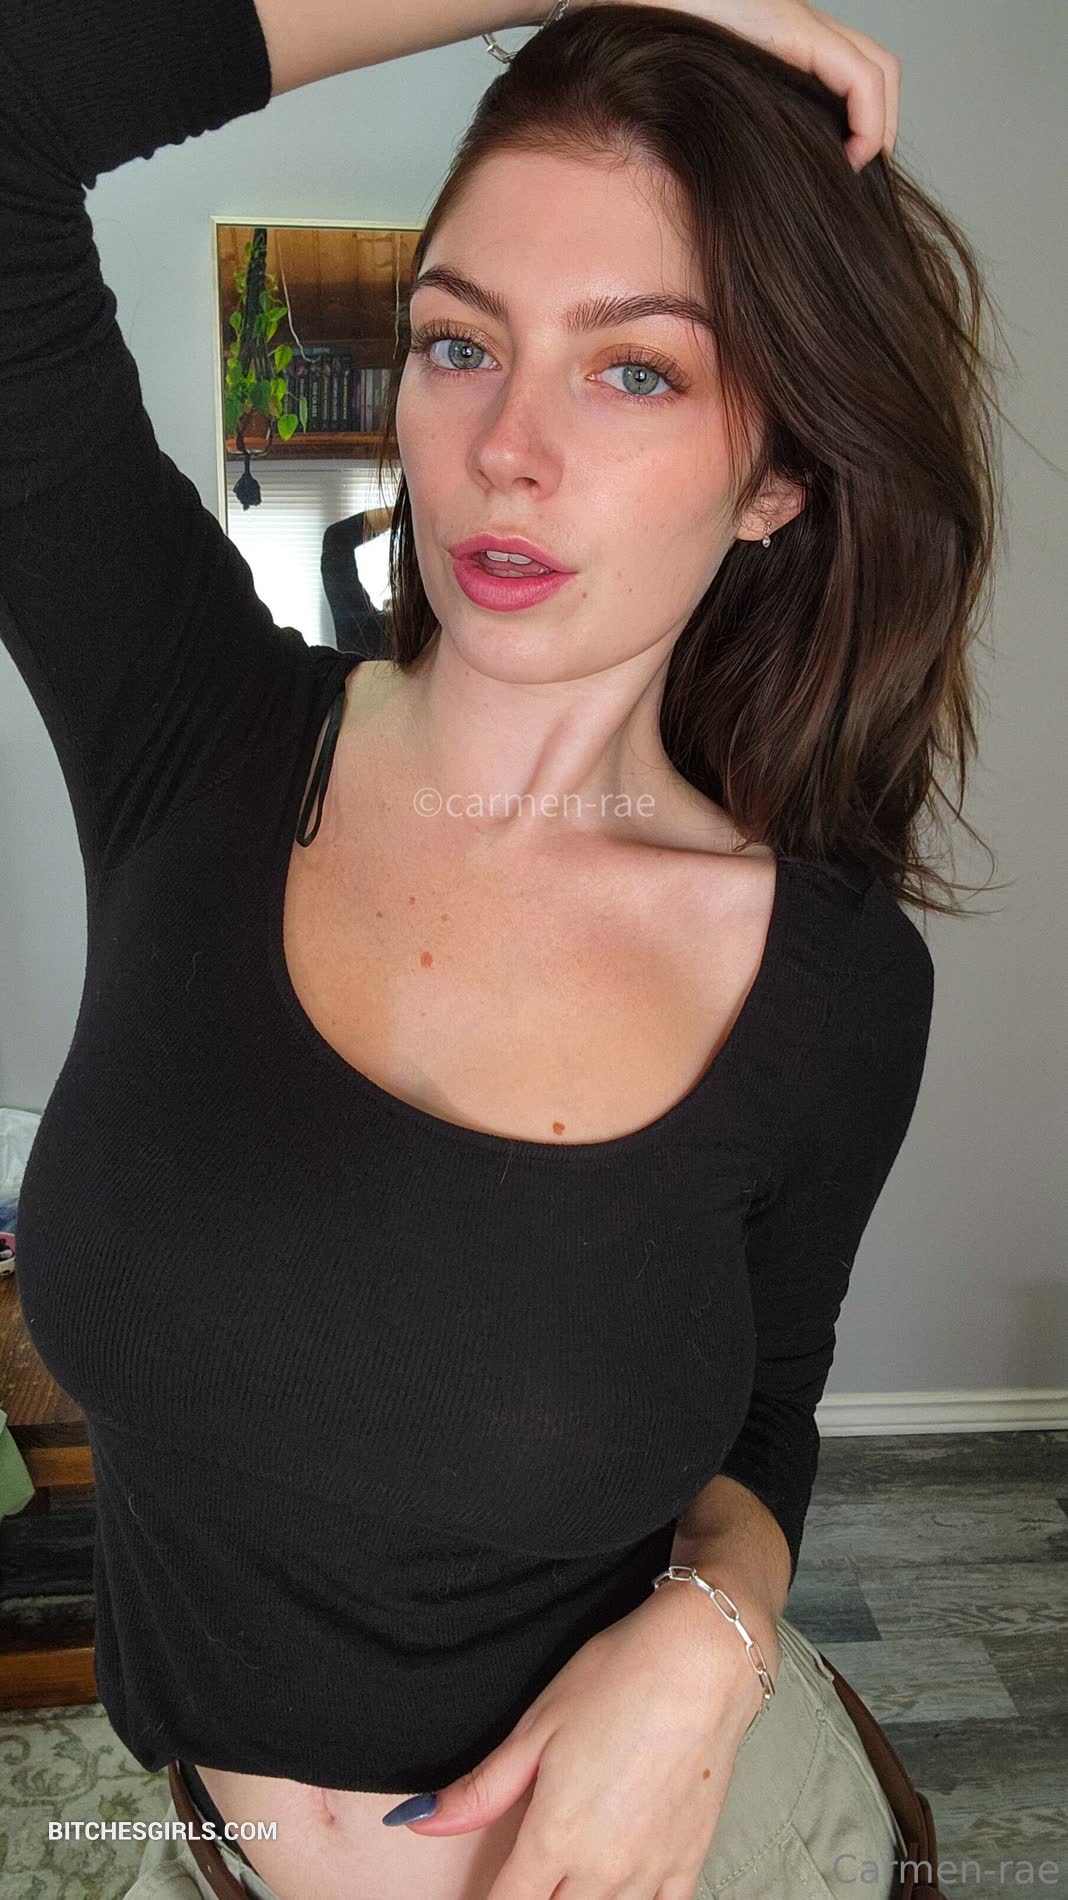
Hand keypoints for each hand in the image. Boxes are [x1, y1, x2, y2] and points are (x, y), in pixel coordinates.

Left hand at [394, 1585, 775, 1898]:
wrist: (701, 1662)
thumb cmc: (614, 1680)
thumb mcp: (536, 1727)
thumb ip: (480, 1790)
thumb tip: (414, 1820)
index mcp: (554, 1836)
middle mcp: (601, 1869)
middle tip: (525, 1887)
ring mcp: (649, 1871)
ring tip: (564, 1888)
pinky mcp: (689, 1861)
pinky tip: (619, 1899)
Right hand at [592, 0, 900, 171]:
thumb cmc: (648, 45)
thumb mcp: (702, 93)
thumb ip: (729, 117)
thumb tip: (734, 175)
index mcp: (784, 42)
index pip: (854, 74)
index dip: (867, 122)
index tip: (846, 169)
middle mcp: (801, 28)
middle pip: (876, 68)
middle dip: (882, 124)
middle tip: (859, 172)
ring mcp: (801, 23)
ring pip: (877, 70)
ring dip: (880, 126)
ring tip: (857, 166)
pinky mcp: (794, 29)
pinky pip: (859, 76)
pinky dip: (869, 119)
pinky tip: (850, 156)